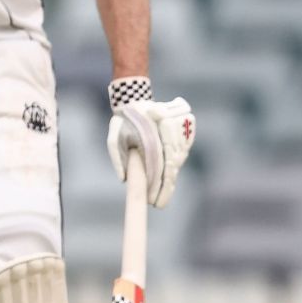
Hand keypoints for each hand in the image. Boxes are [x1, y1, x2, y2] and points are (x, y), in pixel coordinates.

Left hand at [106, 78, 195, 208]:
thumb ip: (117, 155)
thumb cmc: (124, 118)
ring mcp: (184, 129)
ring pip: (179, 160)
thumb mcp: (114, 134)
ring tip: (162, 198)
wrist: (137, 98)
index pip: (163, 161)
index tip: (153, 198)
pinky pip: (181, 154)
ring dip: (171, 179)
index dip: (159, 183)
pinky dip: (175, 168)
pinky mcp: (187, 131)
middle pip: (173, 163)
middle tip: (158, 204)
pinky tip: (168, 183)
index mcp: (159, 128)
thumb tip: (124, 179)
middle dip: (166, 186)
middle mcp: (176, 127)